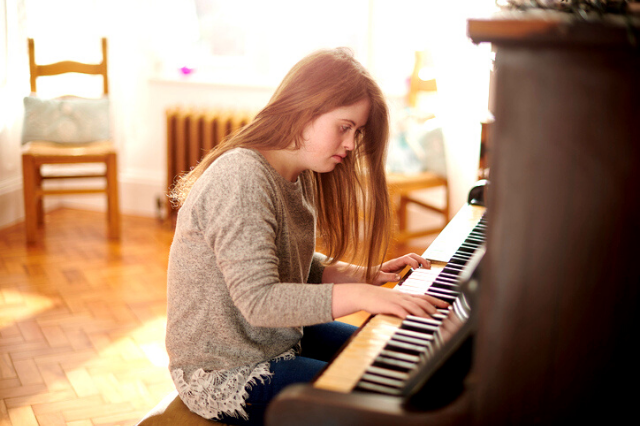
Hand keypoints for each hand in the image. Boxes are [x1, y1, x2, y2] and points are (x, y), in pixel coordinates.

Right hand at [332, 284, 447, 319]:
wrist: (363, 294)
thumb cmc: (378, 299)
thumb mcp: (393, 300)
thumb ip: (403, 305)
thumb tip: (412, 313)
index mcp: (405, 295)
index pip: (425, 297)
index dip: (437, 301)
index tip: (447, 306)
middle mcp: (404, 296)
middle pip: (423, 301)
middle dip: (435, 308)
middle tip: (444, 315)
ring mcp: (397, 301)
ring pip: (414, 306)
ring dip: (425, 314)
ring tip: (433, 321)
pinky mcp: (389, 306)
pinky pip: (401, 311)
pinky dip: (409, 316)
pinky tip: (414, 320)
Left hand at [371, 253, 430, 285]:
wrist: (367, 276)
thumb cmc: (371, 277)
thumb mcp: (378, 278)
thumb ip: (388, 277)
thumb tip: (399, 277)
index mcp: (393, 263)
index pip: (406, 258)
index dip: (413, 262)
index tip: (417, 270)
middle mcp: (397, 262)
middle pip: (412, 256)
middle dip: (421, 259)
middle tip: (428, 267)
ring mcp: (399, 264)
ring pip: (413, 258)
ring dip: (421, 261)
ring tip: (429, 267)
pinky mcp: (400, 268)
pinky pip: (411, 264)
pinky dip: (419, 265)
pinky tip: (423, 271)